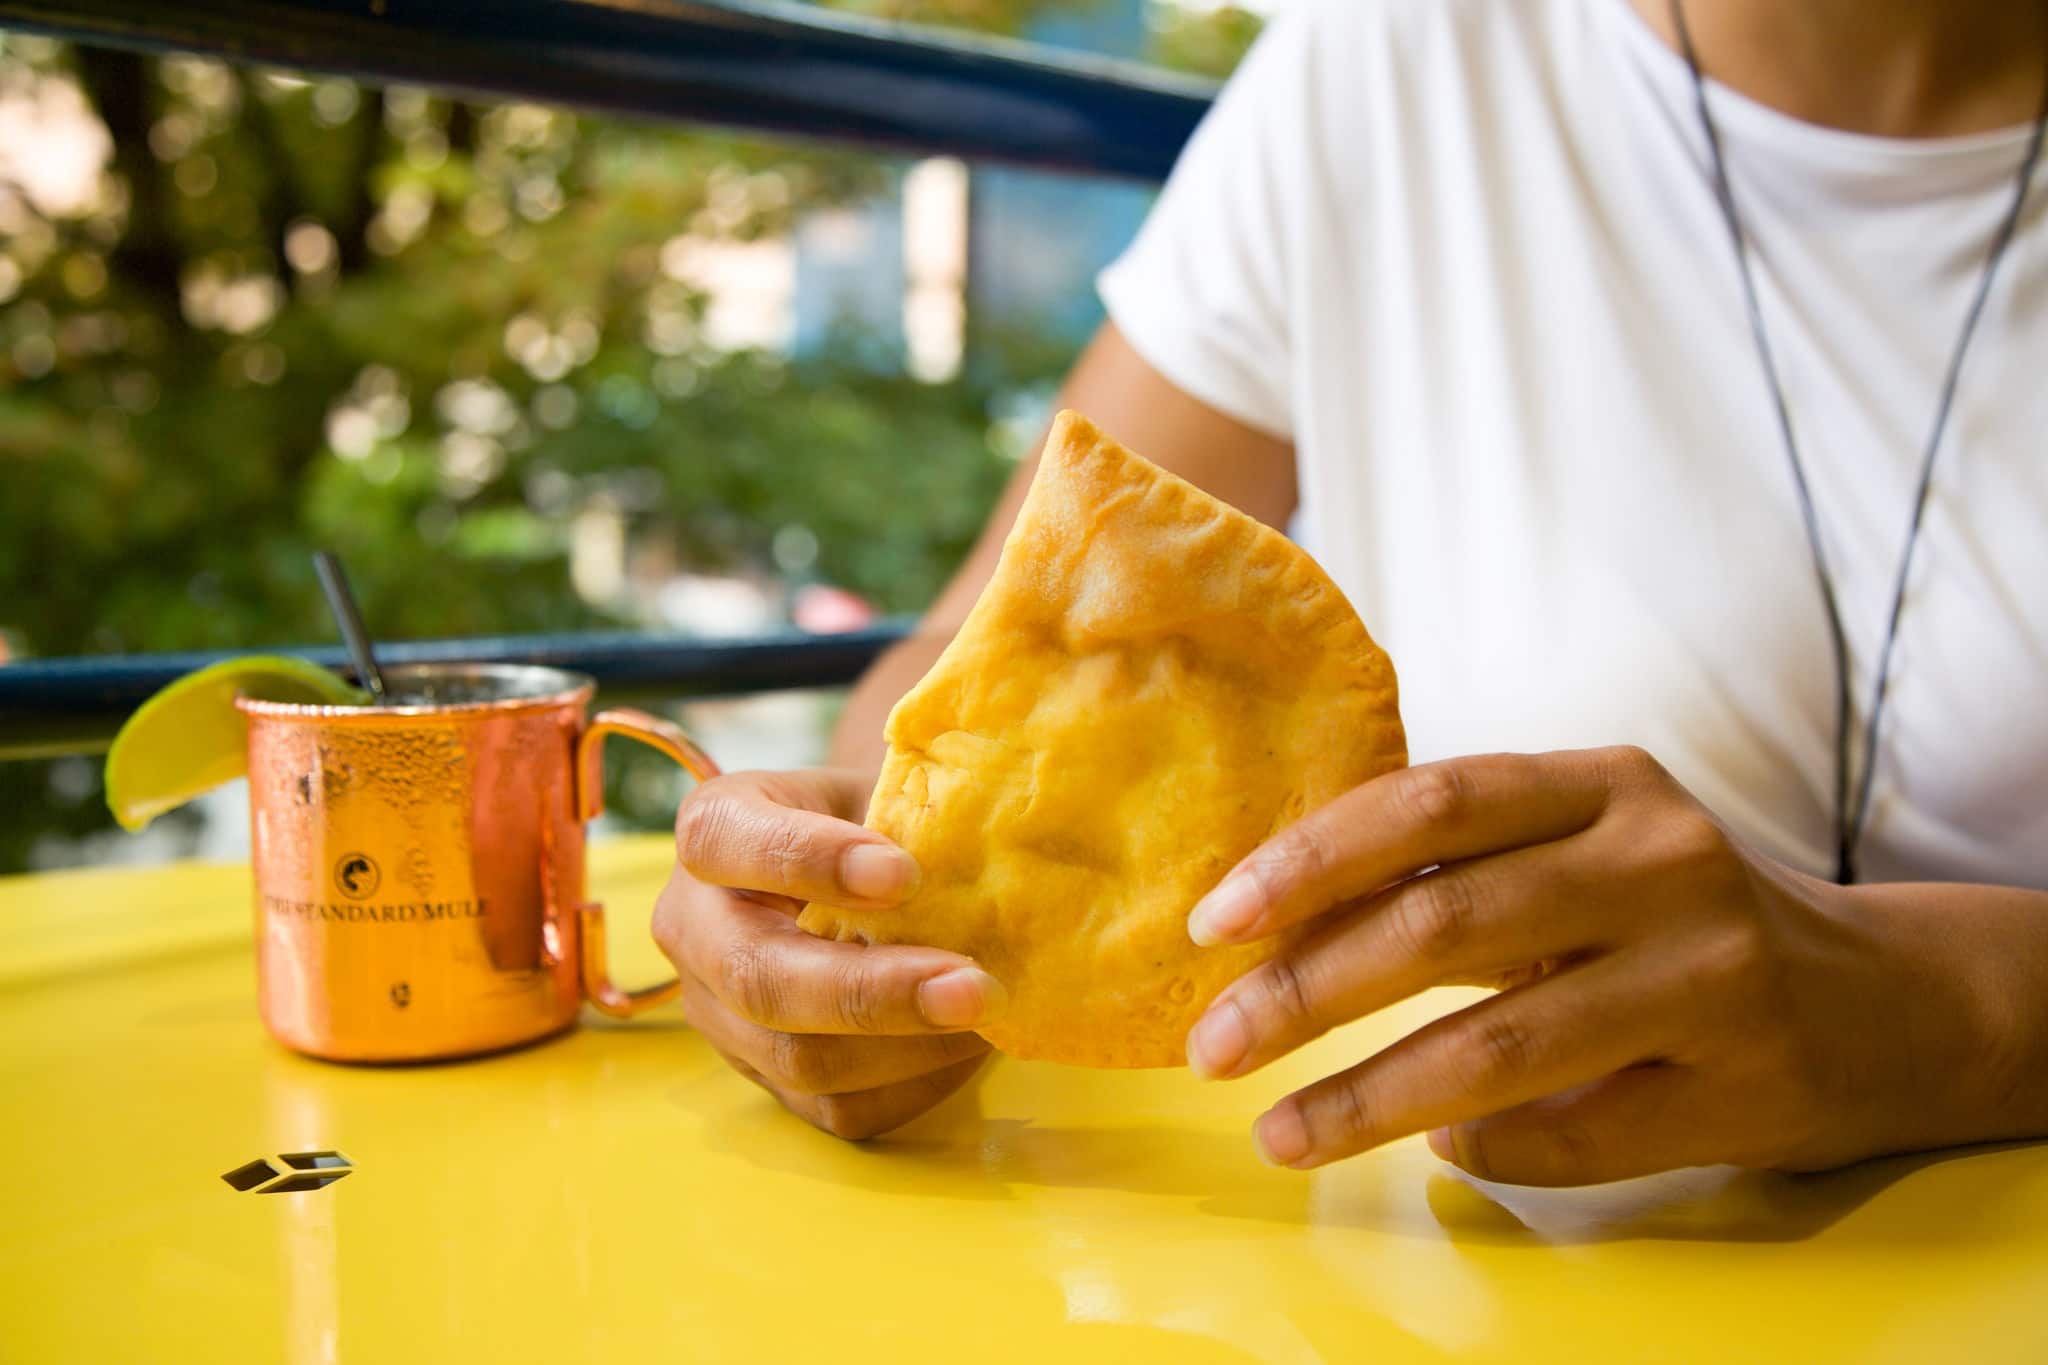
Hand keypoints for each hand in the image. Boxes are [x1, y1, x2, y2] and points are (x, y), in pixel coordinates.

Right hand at [652, 768, 1002, 1138]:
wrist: (870, 872)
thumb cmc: (881, 819)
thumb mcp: (887, 789)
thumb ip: (916, 814)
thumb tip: (998, 863)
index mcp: (714, 828)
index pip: (725, 841)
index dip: (809, 860)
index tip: (904, 874)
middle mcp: (695, 926)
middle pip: (757, 978)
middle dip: (871, 992)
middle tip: (974, 987)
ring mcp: (721, 1014)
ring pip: (800, 1058)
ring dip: (909, 1046)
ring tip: (989, 1011)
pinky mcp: (768, 1078)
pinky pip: (838, 1106)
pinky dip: (915, 1080)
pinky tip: (967, 1043)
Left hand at [1181, 746, 2004, 1184]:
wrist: (1876, 999)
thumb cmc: (1671, 915)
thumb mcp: (1581, 850)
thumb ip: (1455, 871)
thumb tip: (1270, 934)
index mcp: (1603, 784)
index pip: (1428, 805)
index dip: (1308, 861)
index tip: (1214, 923)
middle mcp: (1660, 862)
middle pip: (1442, 926)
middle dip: (1305, 992)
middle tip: (1213, 1047)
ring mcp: (1708, 973)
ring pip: (1497, 1047)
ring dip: (1366, 1100)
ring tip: (1280, 1133)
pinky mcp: (1738, 1084)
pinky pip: (1571, 1135)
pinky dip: (1488, 1153)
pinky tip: (1442, 1153)